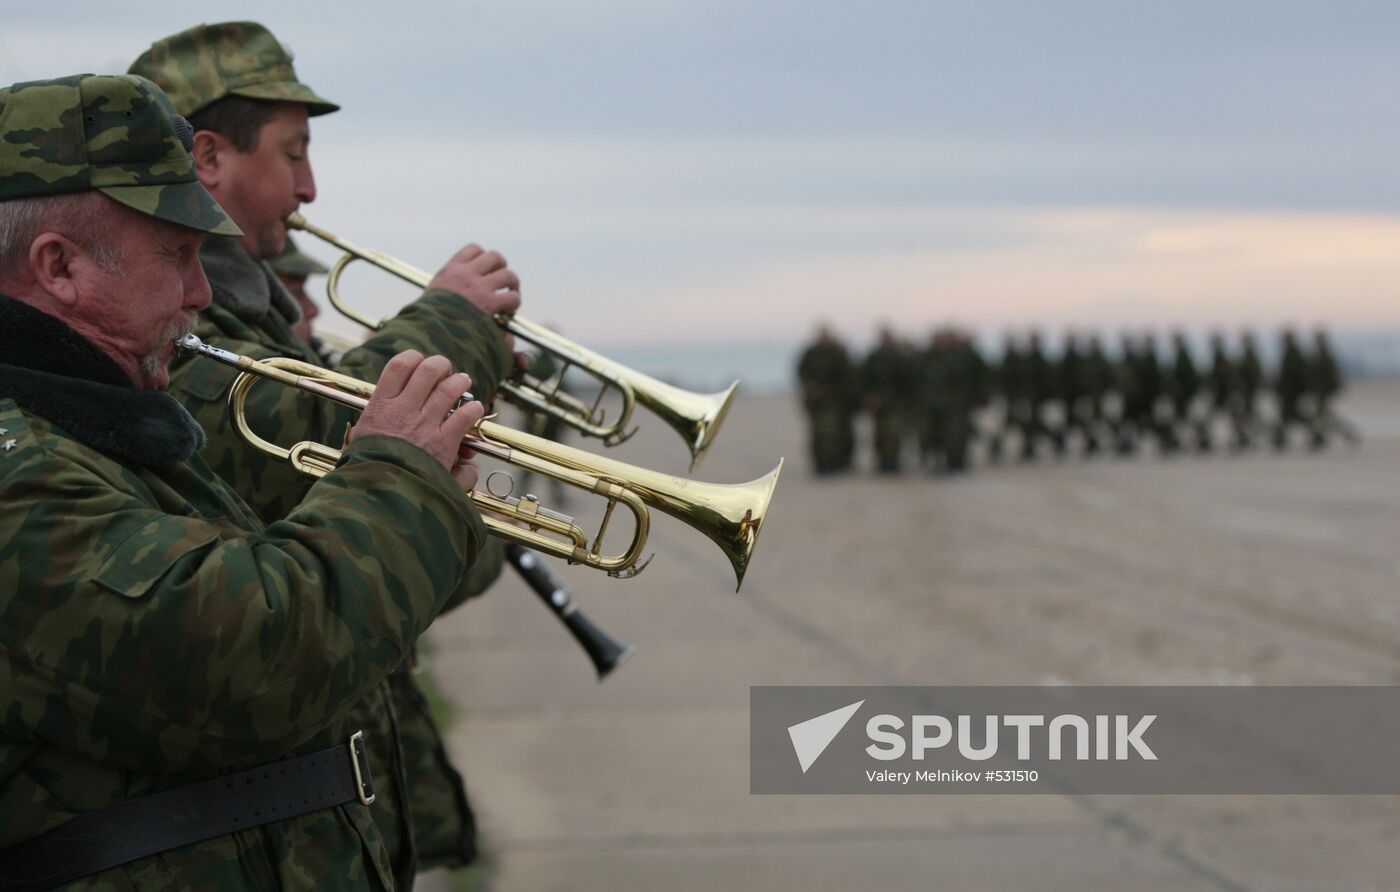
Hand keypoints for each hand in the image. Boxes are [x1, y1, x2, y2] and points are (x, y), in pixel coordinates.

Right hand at [351, 350, 484, 473]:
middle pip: (428, 370)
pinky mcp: (443, 443)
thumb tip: (378, 420)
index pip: (398, 366)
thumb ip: (370, 425)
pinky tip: (474, 409)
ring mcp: (425, 425)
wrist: (379, 497)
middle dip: (441, 365)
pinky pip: (464, 416)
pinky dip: (472, 409)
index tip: (418, 362)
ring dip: (460, 381)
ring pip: (449, 389)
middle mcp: (404, 410)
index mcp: (380, 407)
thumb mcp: (358, 441)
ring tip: (463, 381)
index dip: (413, 358)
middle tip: (445, 369)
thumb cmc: (367, 472)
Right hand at [428, 243, 521, 318]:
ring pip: (508, 274)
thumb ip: (448, 287)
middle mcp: (466, 274)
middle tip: (502, 280)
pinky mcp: (489, 303)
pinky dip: (514, 302)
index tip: (486, 268)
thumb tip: (459, 293)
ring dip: (513, 284)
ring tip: (511, 294)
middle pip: (494, 257)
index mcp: (451, 270)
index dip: (484, 257)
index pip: (474, 249)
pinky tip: (509, 310)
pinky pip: (512, 297)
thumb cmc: (428, 318)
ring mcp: (478, 288)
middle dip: (502, 267)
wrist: (429, 331)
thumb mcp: (434, 294)